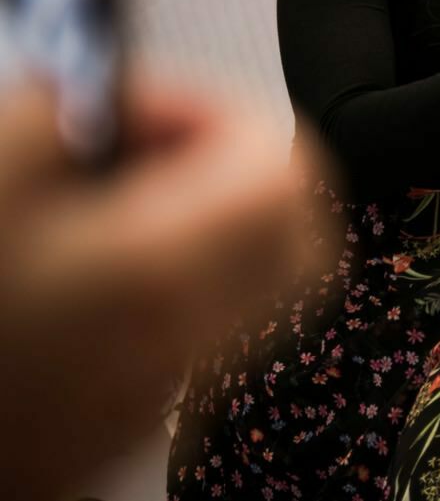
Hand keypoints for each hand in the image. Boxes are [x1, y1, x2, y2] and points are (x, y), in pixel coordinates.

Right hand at [0, 79, 324, 497]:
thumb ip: (65, 103)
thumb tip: (98, 90)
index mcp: (159, 273)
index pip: (286, 165)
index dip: (215, 110)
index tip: (140, 101)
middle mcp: (177, 347)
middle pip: (293, 232)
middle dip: (234, 169)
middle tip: (143, 143)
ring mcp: (147, 401)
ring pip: (242, 289)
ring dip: (195, 228)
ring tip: (84, 203)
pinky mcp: (104, 437)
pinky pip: (175, 341)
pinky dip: (149, 291)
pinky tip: (58, 271)